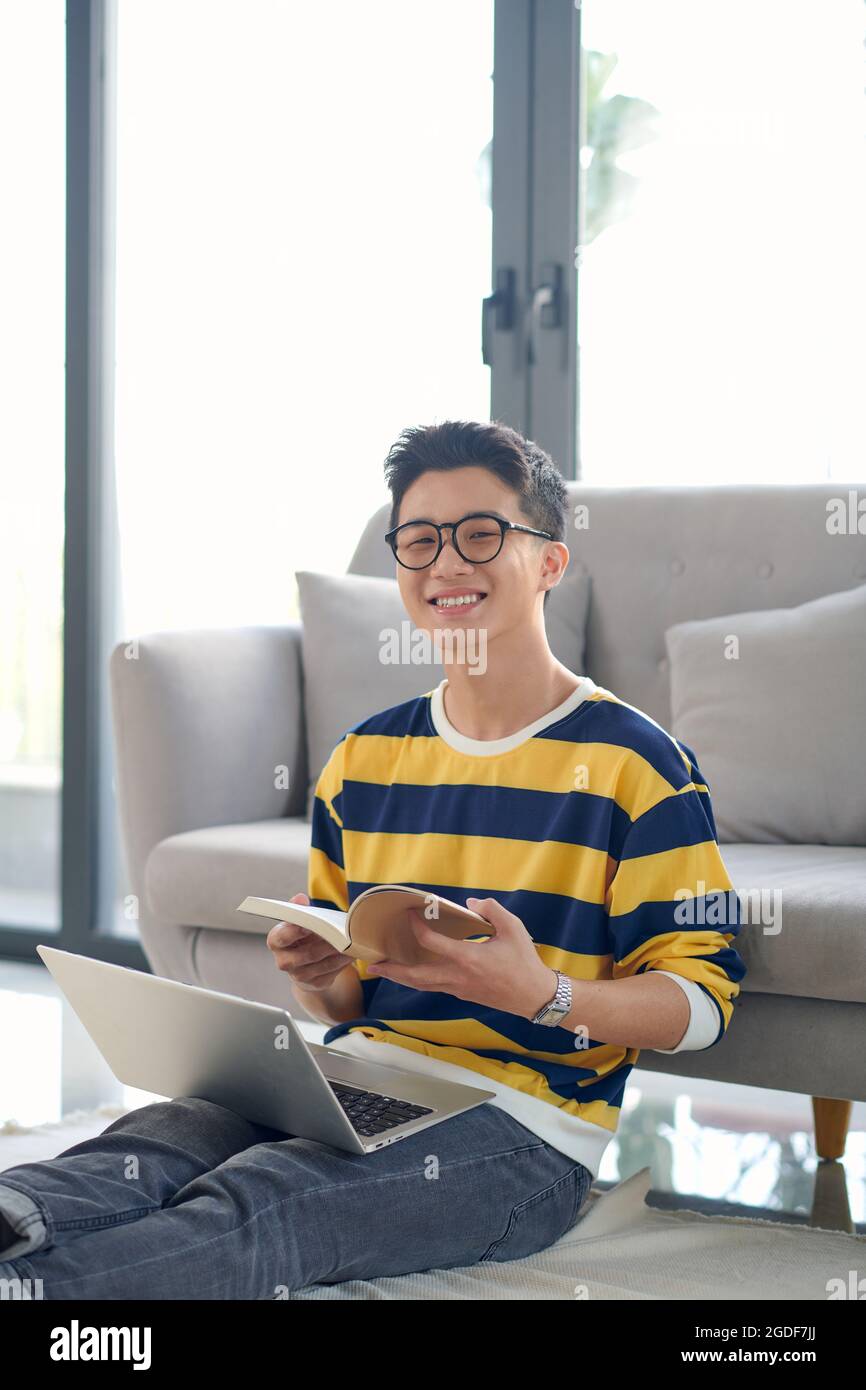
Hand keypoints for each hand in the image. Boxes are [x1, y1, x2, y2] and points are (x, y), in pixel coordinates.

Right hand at [266, 892, 351, 991]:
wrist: (305, 962)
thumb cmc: (302, 934)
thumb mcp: (298, 920)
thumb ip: (299, 909)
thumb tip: (300, 898)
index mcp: (276, 941)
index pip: (281, 937)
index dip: (294, 932)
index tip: (308, 925)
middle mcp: (284, 961)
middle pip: (307, 954)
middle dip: (326, 944)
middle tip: (341, 934)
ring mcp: (299, 975)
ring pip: (323, 964)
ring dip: (339, 953)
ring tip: (351, 942)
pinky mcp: (315, 983)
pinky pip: (332, 972)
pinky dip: (343, 962)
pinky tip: (350, 953)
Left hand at [365, 897, 555, 1019]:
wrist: (534, 996)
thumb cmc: (524, 962)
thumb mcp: (513, 928)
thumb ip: (491, 910)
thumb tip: (470, 903)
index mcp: (467, 958)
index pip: (431, 942)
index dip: (416, 927)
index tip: (409, 915)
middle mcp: (457, 976)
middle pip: (416, 975)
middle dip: (392, 969)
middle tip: (372, 963)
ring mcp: (458, 989)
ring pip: (422, 985)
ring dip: (401, 977)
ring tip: (383, 970)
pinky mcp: (462, 995)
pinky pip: (434, 987)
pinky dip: (418, 980)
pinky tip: (413, 973)